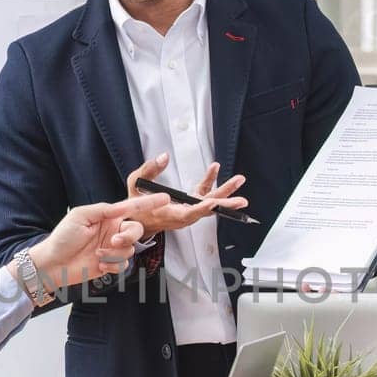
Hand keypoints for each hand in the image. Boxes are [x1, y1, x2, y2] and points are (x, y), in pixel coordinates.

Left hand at [21, 194, 168, 288]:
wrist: (53, 264)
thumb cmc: (63, 237)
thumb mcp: (80, 215)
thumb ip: (103, 210)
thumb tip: (121, 207)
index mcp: (107, 216)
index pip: (132, 207)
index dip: (149, 203)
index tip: (165, 198)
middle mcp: (113, 230)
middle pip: (137, 230)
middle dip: (129, 236)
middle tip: (115, 240)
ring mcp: (113, 248)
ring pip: (131, 249)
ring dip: (115, 253)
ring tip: (98, 255)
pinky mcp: (111, 264)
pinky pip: (124, 264)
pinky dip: (113, 266)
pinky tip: (99, 265)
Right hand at [125, 154, 247, 236]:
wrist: (138, 220)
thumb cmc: (136, 205)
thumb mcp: (135, 184)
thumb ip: (148, 170)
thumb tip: (164, 156)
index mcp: (169, 214)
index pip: (188, 214)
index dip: (201, 209)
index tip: (212, 203)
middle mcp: (183, 215)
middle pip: (207, 210)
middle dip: (225, 205)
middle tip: (241, 201)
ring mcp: (188, 210)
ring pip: (210, 202)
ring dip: (225, 193)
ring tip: (239, 180)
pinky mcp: (190, 204)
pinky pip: (203, 192)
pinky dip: (210, 180)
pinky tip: (215, 167)